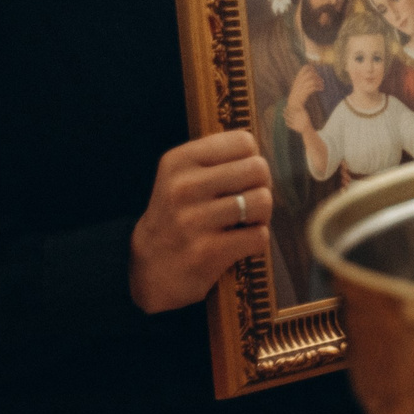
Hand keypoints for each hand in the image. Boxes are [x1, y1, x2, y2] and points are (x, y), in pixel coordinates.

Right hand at [130, 131, 271, 312]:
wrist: (151, 271)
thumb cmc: (178, 217)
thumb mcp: (182, 177)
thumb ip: (218, 159)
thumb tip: (262, 153)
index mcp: (178, 161)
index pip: (243, 142)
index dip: (250, 160)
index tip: (239, 178)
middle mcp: (183, 187)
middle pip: (258, 169)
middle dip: (260, 186)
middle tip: (247, 202)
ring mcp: (193, 221)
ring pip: (262, 201)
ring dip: (261, 215)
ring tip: (244, 223)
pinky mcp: (207, 252)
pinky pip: (259, 235)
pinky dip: (256, 241)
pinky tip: (239, 243)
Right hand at [282, 65, 321, 131]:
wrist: (302, 126)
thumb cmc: (305, 114)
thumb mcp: (305, 101)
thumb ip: (306, 92)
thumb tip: (313, 81)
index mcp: (294, 92)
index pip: (298, 77)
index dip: (305, 70)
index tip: (313, 67)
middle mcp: (293, 94)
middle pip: (302, 78)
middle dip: (313, 75)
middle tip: (321, 79)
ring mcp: (294, 98)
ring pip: (306, 83)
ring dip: (316, 82)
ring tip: (322, 85)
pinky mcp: (298, 103)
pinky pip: (307, 90)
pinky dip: (315, 87)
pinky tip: (321, 88)